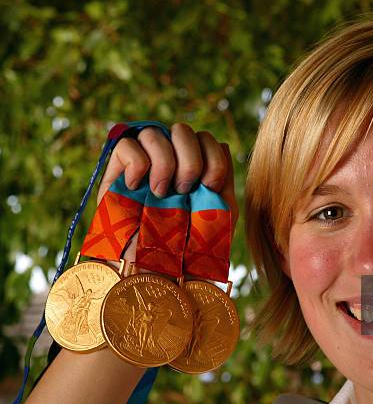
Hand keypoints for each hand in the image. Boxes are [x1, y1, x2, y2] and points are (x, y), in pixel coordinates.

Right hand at [96, 123, 238, 265]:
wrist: (157, 273)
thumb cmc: (190, 248)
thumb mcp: (220, 213)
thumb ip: (224, 177)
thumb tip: (221, 145)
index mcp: (194, 169)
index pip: (206, 139)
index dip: (213, 158)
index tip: (210, 186)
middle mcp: (169, 163)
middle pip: (183, 130)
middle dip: (190, 159)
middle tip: (184, 190)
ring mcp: (142, 165)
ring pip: (155, 133)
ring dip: (164, 163)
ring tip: (160, 193)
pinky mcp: (115, 173)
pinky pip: (127, 145)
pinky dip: (137, 164)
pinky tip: (137, 187)